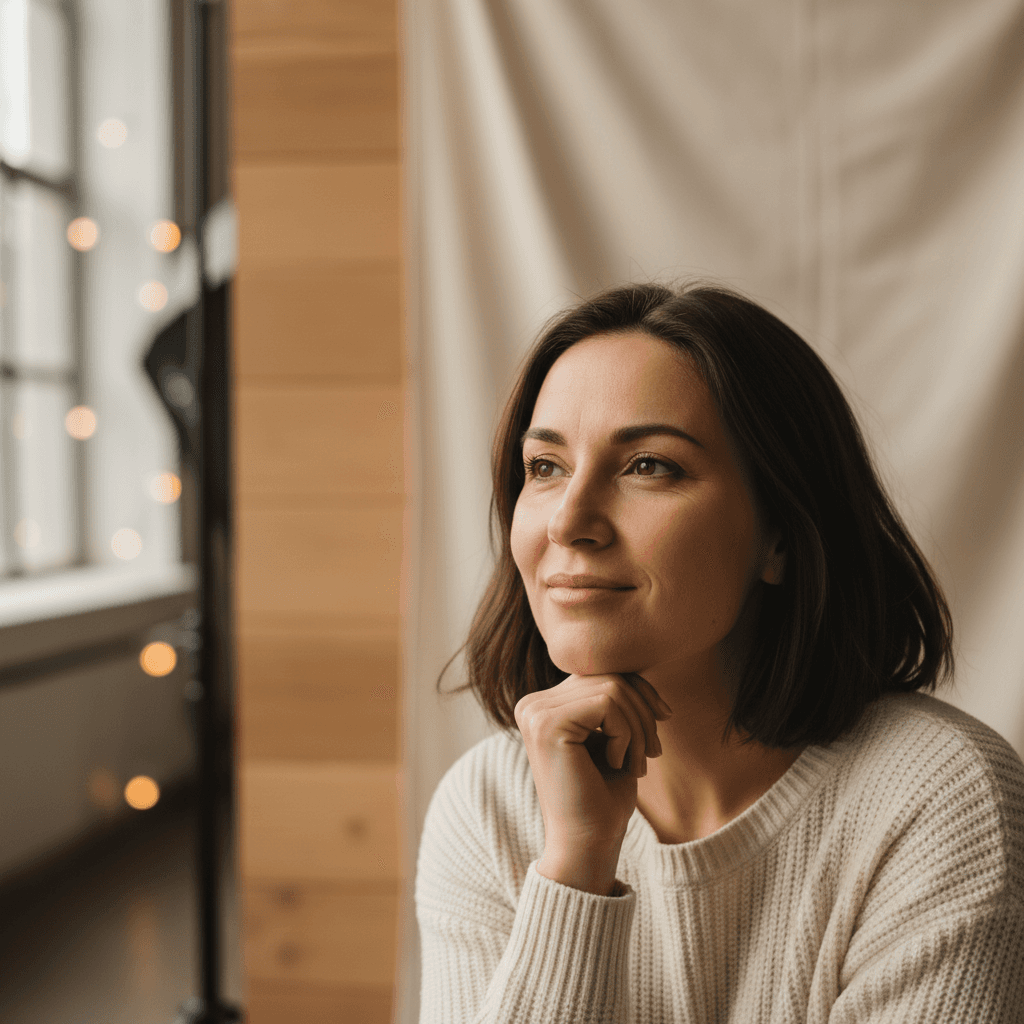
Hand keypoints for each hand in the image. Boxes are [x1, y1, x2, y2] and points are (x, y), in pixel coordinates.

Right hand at [514, 672, 671, 894]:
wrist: (587, 846)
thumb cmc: (603, 797)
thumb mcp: (613, 736)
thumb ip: (615, 699)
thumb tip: (637, 664)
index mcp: (543, 705)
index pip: (601, 672)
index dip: (640, 692)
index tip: (662, 722)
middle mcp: (532, 704)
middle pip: (609, 676)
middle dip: (643, 713)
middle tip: (651, 754)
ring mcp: (535, 712)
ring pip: (614, 688)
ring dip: (639, 728)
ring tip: (637, 763)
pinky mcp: (547, 724)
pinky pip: (609, 703)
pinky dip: (628, 734)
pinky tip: (618, 763)